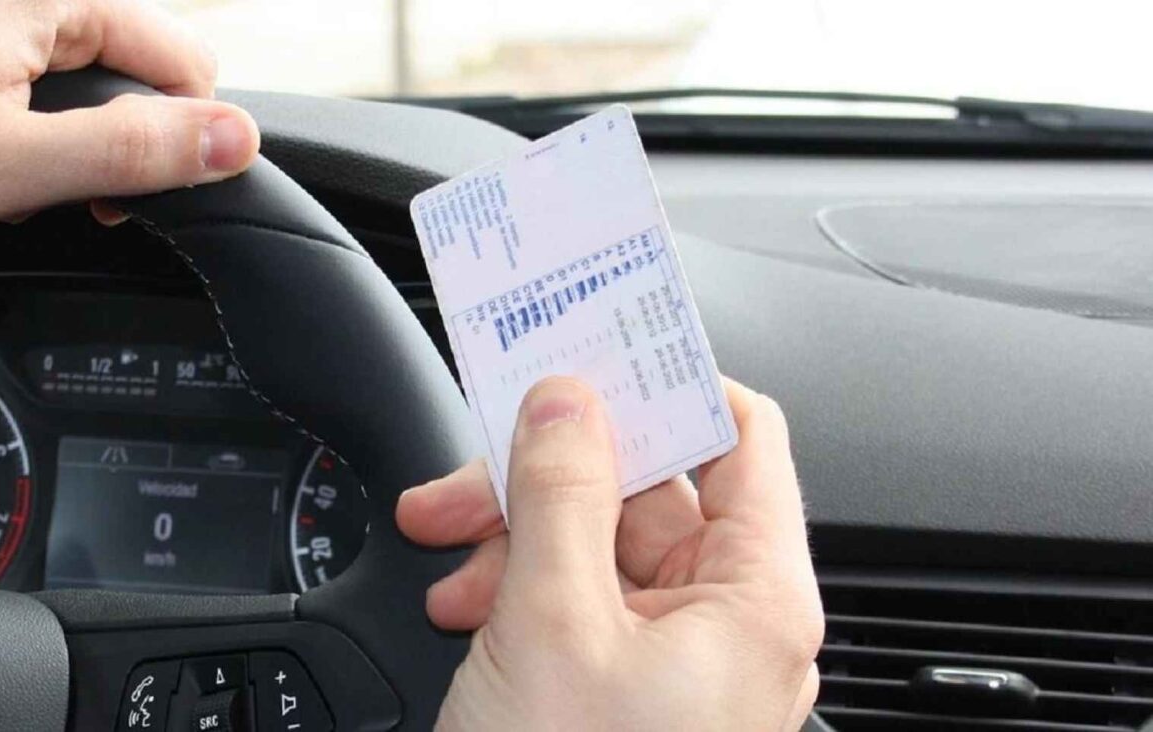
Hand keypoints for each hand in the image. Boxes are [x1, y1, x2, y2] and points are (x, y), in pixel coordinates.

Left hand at [0, 0, 258, 231]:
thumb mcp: (9, 163)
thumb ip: (135, 152)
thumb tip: (236, 141)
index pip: (187, 62)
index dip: (173, 140)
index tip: (117, 193)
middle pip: (133, 64)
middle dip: (105, 137)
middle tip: (45, 185)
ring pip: (76, 72)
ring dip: (52, 133)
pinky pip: (22, 66)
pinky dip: (8, 114)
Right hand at [398, 376, 823, 730]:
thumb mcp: (554, 623)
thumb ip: (562, 493)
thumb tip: (566, 398)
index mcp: (752, 599)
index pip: (739, 438)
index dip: (670, 382)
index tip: (595, 346)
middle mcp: (723, 624)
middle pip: (648, 486)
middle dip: (551, 470)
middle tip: (475, 465)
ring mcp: (667, 658)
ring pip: (595, 540)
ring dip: (516, 530)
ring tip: (449, 548)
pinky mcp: (616, 685)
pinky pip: (573, 599)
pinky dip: (514, 586)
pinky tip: (463, 601)